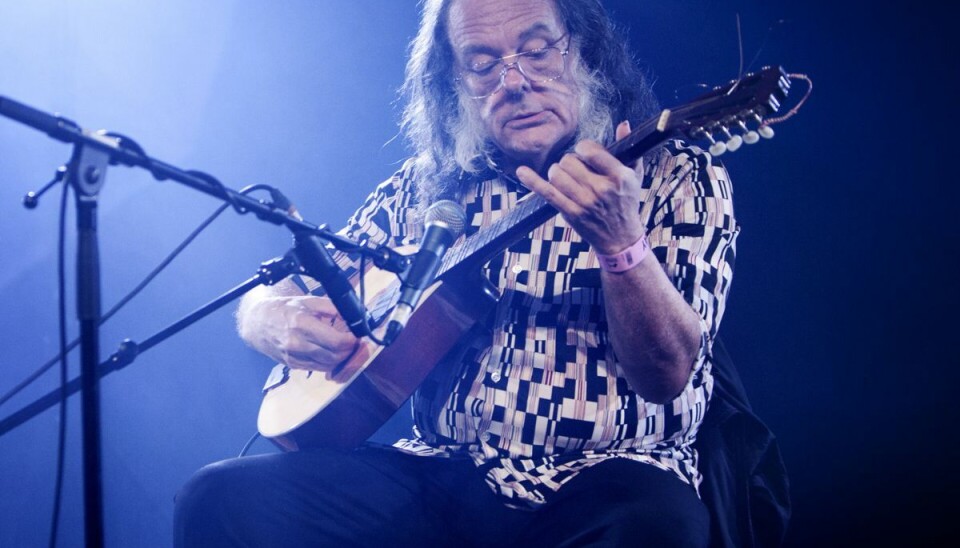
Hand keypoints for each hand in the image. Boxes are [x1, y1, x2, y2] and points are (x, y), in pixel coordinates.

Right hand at [240, 294, 358, 372]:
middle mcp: (297, 344)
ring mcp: (294, 357)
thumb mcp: (308, 301)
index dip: (351, 340)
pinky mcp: (293, 365)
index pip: (336, 341)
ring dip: (340, 358)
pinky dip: (328, 362)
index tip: (356, 335)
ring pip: (328, 365)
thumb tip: (353, 315)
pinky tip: (330, 352)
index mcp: (302, 324)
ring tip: (343, 346)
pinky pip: (318, 368)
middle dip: (348, 350)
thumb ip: (332, 307)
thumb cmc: (284, 309)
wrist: (258, 323)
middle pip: (334, 356)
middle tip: (352, 341)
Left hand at [515, 121, 643, 254]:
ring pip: (557, 174)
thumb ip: (629, 147)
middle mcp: (602, 189)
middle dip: (569, 162)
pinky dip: (533, 181)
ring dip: (557, 172)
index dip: (583, 148)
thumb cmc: (626, 202)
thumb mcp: (635, 174)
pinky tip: (521, 171)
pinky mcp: (571, 213)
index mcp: (619, 176)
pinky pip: (547, 193)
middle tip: (576, 170)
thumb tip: (623, 123)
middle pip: (569, 161)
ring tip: (566, 177)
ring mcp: (585, 202)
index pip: (590, 150)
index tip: (584, 153)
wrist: (620, 238)